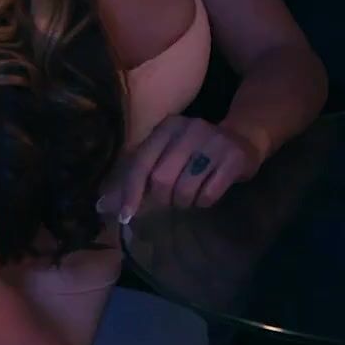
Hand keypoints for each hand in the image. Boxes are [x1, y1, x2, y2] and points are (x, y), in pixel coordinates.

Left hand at [103, 115, 262, 223]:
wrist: (243, 139)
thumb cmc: (194, 153)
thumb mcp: (164, 157)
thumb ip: (134, 180)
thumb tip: (101, 207)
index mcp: (167, 127)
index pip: (141, 163)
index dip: (131, 193)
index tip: (125, 217)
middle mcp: (189, 129)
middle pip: (161, 180)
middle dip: (163, 199)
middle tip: (171, 200)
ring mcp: (214, 142)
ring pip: (185, 190)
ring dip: (185, 202)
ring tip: (191, 195)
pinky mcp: (234, 158)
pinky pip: (209, 194)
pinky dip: (204, 201)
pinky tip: (208, 191)